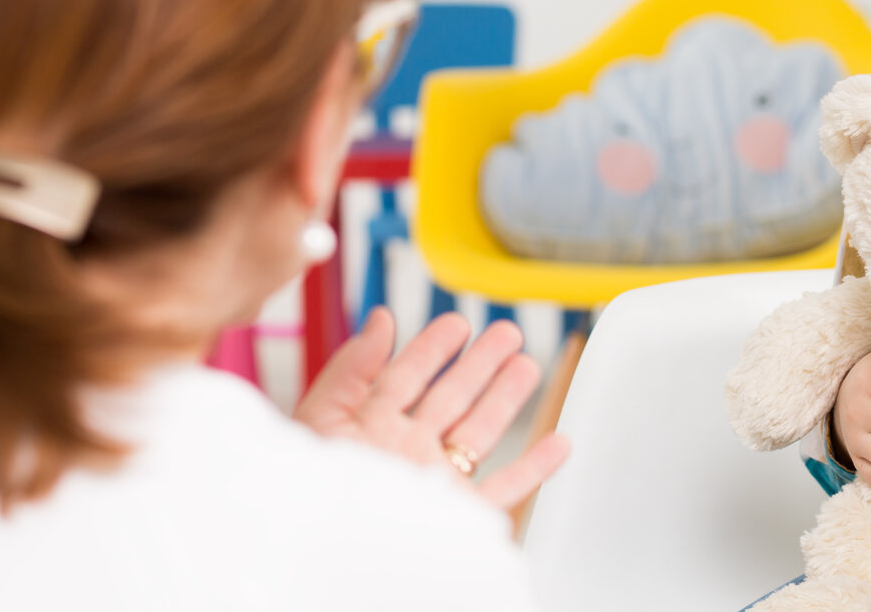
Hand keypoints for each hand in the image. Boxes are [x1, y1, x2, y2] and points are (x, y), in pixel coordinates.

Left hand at [294, 308, 569, 510]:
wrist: (331, 550)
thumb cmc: (314, 494)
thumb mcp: (321, 418)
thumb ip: (352, 367)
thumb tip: (380, 321)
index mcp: (369, 430)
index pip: (405, 378)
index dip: (432, 348)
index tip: (457, 323)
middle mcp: (406, 453)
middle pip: (451, 399)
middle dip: (480, 364)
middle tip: (506, 334)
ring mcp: (435, 483)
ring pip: (479, 434)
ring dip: (506, 399)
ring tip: (527, 366)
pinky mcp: (460, 516)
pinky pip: (505, 489)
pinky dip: (535, 468)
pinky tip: (556, 443)